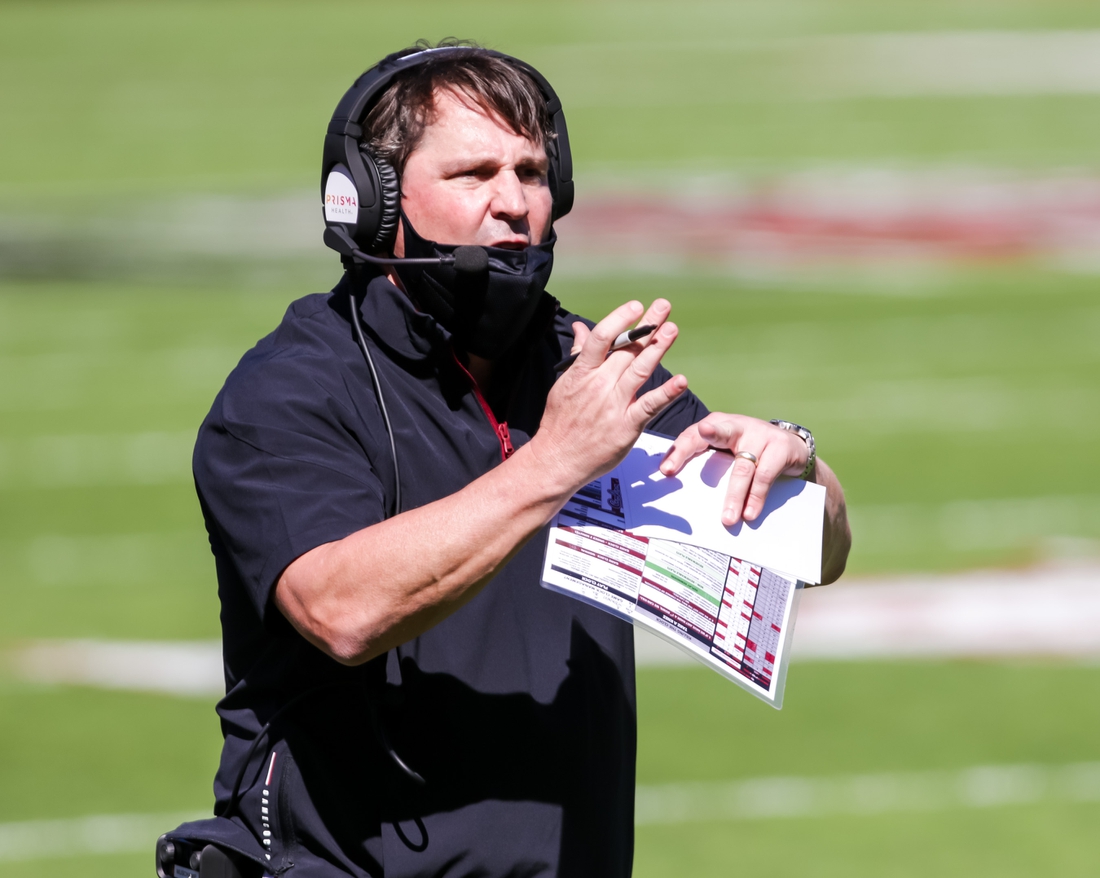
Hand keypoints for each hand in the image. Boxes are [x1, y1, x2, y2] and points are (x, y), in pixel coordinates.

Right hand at [534, 298, 686, 489]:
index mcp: (582, 373)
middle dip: (647, 326)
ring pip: (639, 370)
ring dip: (658, 348)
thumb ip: (578, 354)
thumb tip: (582, 327)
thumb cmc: (560, 422)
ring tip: (672, 329)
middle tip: (664, 306)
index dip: (620, 319)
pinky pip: (649, 406)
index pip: (602, 338)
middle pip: (626, 350)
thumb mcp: (564, 384)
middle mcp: (599, 385)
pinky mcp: (627, 426)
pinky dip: (666, 393)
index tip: (635, 306)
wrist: (557, 460)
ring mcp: (614, 405)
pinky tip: (682, 381)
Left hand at [660, 413, 810, 525]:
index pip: (693, 435)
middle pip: (716, 434)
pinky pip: (764, 476)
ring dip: (734, 496)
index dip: (678, 451)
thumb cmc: (752, 450)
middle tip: (680, 460)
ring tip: (727, 519)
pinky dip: (756, 497)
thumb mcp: (728, 450)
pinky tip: (749, 513)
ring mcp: (760, 434)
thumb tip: (678, 485)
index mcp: (719, 424)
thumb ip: (708, 460)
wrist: (793, 446)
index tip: (666, 471)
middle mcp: (738, 425)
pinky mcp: (780, 447)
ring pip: (741, 468)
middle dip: (698, 442)